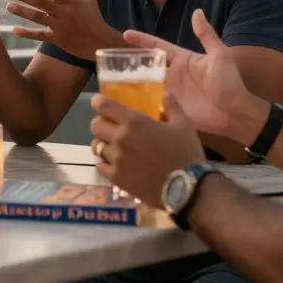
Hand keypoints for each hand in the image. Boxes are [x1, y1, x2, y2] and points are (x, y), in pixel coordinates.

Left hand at [7, 0, 118, 58]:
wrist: (100, 42)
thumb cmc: (93, 17)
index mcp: (70, 1)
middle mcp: (64, 13)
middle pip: (41, 3)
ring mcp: (60, 27)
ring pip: (38, 18)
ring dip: (22, 12)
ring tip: (9, 6)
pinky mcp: (57, 40)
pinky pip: (40, 36)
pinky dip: (27, 33)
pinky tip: (14, 29)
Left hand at [90, 93, 205, 206]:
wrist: (186, 188)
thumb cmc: (186, 153)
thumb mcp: (184, 125)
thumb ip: (172, 107)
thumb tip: (166, 94)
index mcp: (135, 122)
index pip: (105, 105)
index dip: (98, 102)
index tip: (99, 102)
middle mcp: (120, 138)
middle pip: (95, 125)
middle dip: (100, 123)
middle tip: (109, 127)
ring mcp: (117, 159)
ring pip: (96, 146)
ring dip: (103, 144)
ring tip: (112, 147)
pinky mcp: (116, 178)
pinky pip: (100, 167)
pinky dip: (105, 164)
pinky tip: (114, 165)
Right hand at [121, 9, 260, 139]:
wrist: (235, 113)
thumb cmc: (229, 83)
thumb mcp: (220, 55)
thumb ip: (206, 35)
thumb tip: (197, 11)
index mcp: (183, 60)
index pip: (158, 46)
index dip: (142, 40)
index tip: (125, 34)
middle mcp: (173, 75)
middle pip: (147, 66)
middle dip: (130, 63)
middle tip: (109, 62)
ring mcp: (171, 92)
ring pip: (146, 85)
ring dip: (131, 84)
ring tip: (110, 83)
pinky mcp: (171, 109)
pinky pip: (152, 104)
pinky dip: (140, 104)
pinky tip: (125, 104)